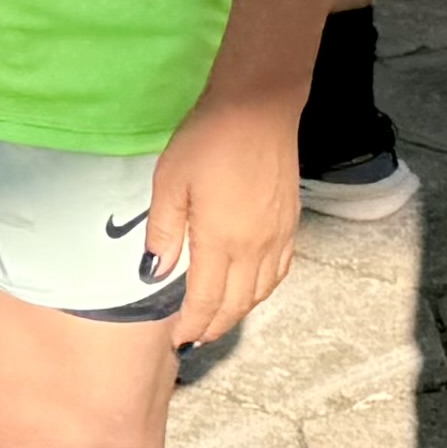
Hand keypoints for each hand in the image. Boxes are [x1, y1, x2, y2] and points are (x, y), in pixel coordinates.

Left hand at [146, 91, 302, 347]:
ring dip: (238, 313)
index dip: (192, 325)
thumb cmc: (207, 140)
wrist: (258, 108)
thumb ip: (163, 231)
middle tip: (194, 339)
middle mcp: (255, 248)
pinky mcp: (291, 224)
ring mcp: (277, 237)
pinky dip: (263, 291)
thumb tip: (155, 272)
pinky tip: (251, 289)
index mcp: (222, 241)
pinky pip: (279, 272)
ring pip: (261, 292)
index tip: (176, 339)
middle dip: (214, 327)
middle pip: (237, 304)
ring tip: (218, 320)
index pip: (207, 300)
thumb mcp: (170, 181)